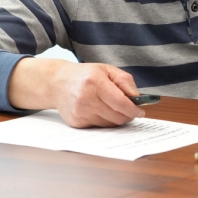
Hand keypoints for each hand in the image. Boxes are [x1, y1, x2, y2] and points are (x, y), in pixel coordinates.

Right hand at [8, 58, 144, 127]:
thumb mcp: (107, 70)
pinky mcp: (76, 123)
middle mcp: (86, 99)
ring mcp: (80, 113)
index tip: (140, 111)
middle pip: (117, 117)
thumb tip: (137, 99)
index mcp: (95, 82)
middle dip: (128, 115)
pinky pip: (99, 127)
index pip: (120, 103)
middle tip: (131, 110)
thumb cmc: (85, 75)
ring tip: (113, 107)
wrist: (57, 83)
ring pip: (109, 124)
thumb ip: (125, 82)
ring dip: (116, 118)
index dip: (133, 110)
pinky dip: (104, 120)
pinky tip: (99, 110)